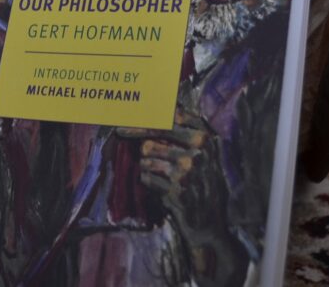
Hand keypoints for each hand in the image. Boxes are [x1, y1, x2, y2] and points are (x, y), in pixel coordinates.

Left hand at [118, 98, 247, 286]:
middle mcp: (199, 150)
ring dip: (147, 165)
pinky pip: (146, 177)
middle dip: (134, 132)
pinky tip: (162, 188)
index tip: (126, 112)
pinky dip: (149, 181)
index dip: (146, 113)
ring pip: (146, 157)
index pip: (170, 116)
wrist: (209, 222)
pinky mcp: (175, 190)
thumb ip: (185, 129)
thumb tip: (158, 105)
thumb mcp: (204, 152)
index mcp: (206, 136)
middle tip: (119, 130)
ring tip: (161, 174)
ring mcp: (187, 170)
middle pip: (154, 133)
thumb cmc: (203, 182)